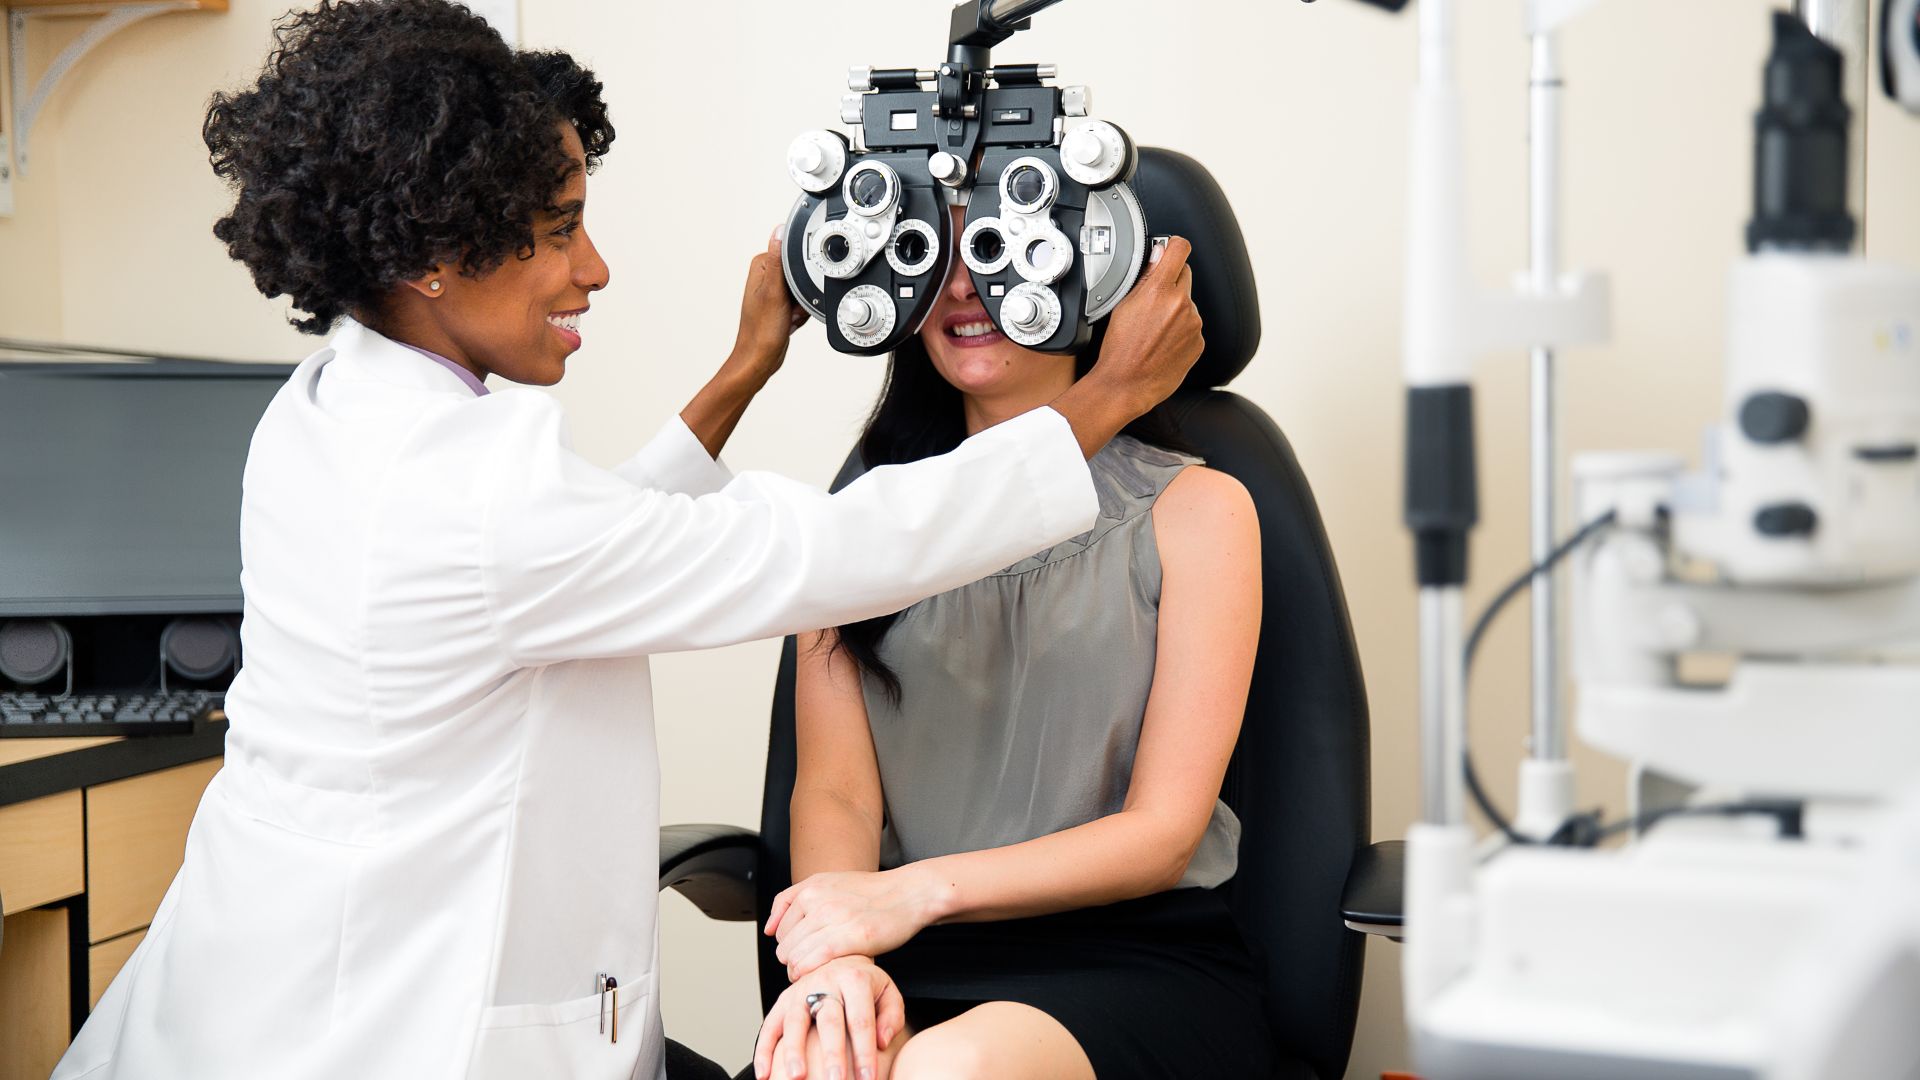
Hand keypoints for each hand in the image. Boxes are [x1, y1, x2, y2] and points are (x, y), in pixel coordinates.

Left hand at [725, 230, 809, 390]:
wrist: (761, 358)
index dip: (799, 274)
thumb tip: (779, 230)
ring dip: (803, 304)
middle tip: (789, 307)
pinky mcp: (781, 304)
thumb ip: (778, 260)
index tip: (791, 290)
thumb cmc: (762, 331)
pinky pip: (803, 302)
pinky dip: (802, 313)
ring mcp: (774, 291)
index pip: (792, 254)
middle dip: (802, 292)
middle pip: (801, 272)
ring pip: (804, 288)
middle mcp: (765, 276)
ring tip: (789, 316)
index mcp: (760, 265)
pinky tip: (791, 321)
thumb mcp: (774, 291)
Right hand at [754, 956, 904, 1079]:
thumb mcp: (888, 993)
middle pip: (829, 1021)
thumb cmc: (866, 985)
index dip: (865, 1052)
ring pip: (795, 1021)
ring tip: (797, 1077)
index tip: (869, 1079)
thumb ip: (891, 1017)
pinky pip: (770, 1025)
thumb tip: (882, 1042)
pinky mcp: (783, 1000)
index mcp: (855, 980)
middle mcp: (826, 982)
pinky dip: (764, 1050)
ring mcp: (800, 990)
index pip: (861, 1020)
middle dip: (832, 1054)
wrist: (839, 957)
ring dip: (794, 1051)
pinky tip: (764, 1074)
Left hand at [766, 869, 938, 980]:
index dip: (790, 947)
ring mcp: (833, 917)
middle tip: (811, 967)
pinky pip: (813, 961)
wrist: (909, 894)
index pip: (778, 929)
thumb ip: (793, 901)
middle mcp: (818, 900)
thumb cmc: (872, 894)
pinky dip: (811, 973)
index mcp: (810, 887)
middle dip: (793, 961)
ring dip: (801, 971)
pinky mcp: (851, 936)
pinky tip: (823, 973)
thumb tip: (768, 929)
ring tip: (818, 973)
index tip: (804, 953)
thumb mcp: (829, 883)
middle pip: (784, 945)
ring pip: (795, 956)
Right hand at [1086, 236, 1203, 417]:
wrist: (1127, 384)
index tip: (1170, 249)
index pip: (1180, 249)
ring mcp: (1193, 324)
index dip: (1174, 246)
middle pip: (1184, 275)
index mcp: (1161, 291)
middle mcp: (1182, 305)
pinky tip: (1162, 343)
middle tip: (1151, 302)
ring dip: (1175, 310)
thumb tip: (1158, 256)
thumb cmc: (1120, 349)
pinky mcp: (1199, 342)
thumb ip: (1146, 277)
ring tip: (1153, 330)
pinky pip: (1192, 327)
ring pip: (1188, 304)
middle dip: (1171, 282)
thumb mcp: (1124, 305)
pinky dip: (1181, 331)